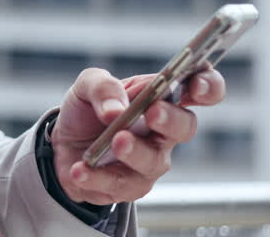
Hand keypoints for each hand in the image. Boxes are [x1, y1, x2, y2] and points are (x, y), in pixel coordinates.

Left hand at [49, 67, 224, 203]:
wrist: (62, 147)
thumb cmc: (87, 111)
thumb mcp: (86, 86)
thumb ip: (103, 86)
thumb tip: (116, 109)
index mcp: (161, 96)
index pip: (199, 89)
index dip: (208, 86)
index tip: (196, 84)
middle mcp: (164, 129)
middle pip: (186, 126)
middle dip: (171, 119)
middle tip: (152, 112)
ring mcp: (151, 159)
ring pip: (154, 160)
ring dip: (135, 151)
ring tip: (115, 141)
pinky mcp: (132, 185)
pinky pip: (121, 184)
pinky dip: (97, 176)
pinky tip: (80, 170)